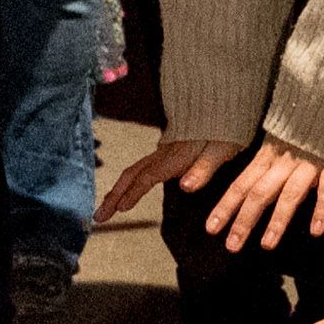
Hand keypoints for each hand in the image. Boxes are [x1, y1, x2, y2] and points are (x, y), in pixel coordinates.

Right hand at [97, 133, 243, 221]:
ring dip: (116, 191)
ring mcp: (162, 152)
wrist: (221, 106)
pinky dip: (126, 183)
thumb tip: (185, 186)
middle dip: (113, 196)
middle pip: (131, 175)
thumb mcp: (221, 150)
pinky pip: (139, 169)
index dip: (133, 193)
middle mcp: (163, 155)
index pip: (147, 177)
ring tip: (104, 210)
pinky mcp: (165, 152)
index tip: (120, 209)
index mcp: (174, 157)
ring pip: (132, 172)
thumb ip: (204, 168)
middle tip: (98, 217)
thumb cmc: (224, 131)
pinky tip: (124, 192)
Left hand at [202, 136, 323, 252]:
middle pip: (259, 193)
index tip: (211, 229)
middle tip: (231, 246)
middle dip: (244, 220)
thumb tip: (247, 191)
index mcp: (267, 156)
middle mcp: (284, 161)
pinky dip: (322, 209)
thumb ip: (265, 163)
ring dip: (277, 220)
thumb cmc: (304, 124)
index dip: (225, 207)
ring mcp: (309, 162)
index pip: (241, 184)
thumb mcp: (278, 139)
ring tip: (266, 245)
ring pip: (289, 193)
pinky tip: (316, 230)